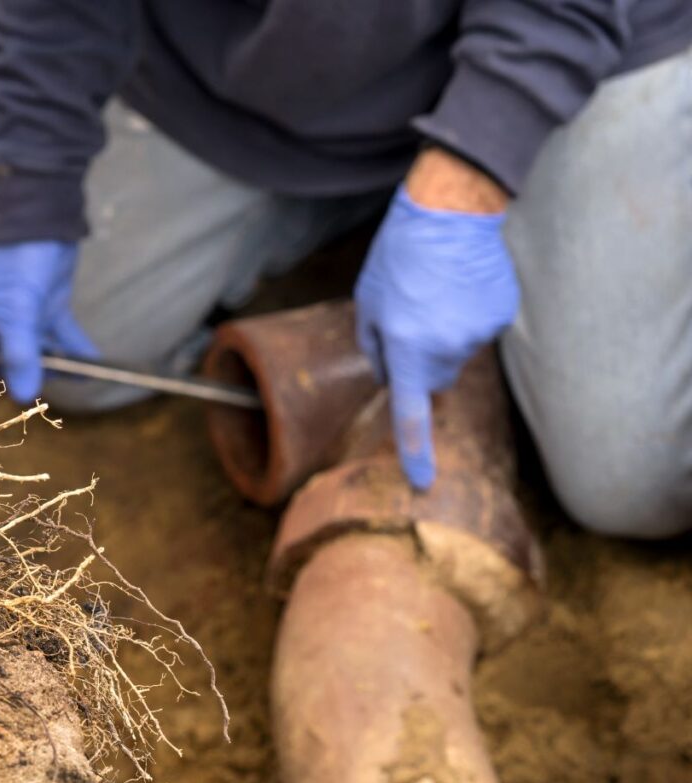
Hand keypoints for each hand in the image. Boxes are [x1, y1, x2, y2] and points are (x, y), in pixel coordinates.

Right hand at [0, 241, 98, 401]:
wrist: (41, 215)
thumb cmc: (17, 263)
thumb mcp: (17, 312)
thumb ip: (20, 354)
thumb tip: (24, 397)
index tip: (25, 380)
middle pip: (13, 361)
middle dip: (37, 373)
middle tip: (63, 375)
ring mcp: (24, 314)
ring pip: (41, 350)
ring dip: (61, 364)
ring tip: (85, 375)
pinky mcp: (48, 305)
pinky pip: (62, 335)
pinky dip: (76, 348)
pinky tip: (94, 362)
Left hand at [354, 150, 518, 489]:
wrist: (451, 210)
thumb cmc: (399, 256)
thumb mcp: (367, 302)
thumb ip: (373, 348)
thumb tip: (387, 378)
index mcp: (408, 348)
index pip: (411, 413)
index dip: (415, 451)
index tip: (422, 482)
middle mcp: (447, 348)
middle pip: (435, 379)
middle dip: (422, 362)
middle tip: (412, 318)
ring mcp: (480, 333)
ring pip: (457, 354)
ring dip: (444, 335)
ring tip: (437, 293)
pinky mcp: (502, 315)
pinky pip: (479, 331)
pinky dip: (468, 317)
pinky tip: (461, 287)